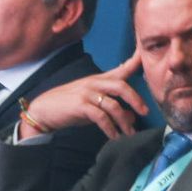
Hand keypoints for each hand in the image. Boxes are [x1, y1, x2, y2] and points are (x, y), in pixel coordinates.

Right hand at [20, 51, 146, 139]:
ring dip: (124, 122)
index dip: (136, 60)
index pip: (121, 68)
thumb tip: (132, 116)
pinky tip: (113, 136)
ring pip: (113, 105)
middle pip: (121, 86)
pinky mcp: (80, 105)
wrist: (44, 110)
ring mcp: (86, 93)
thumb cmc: (70, 107)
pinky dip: (110, 129)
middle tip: (145, 112)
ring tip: (128, 133)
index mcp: (98, 80)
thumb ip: (114, 108)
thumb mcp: (94, 105)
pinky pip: (101, 117)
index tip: (147, 53)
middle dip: (136, 100)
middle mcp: (94, 83)